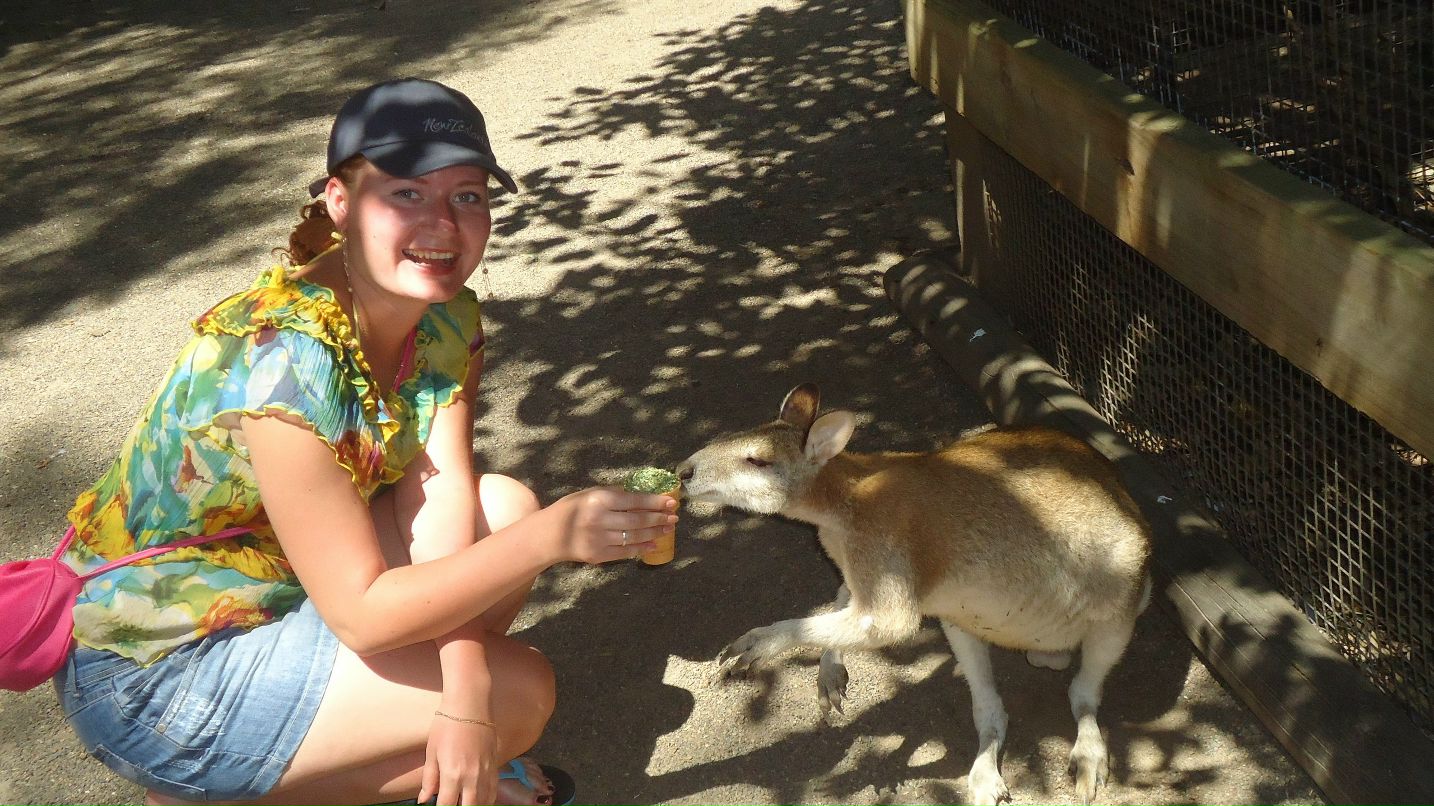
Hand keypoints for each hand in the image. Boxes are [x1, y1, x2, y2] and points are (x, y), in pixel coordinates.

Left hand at [418, 713, 498, 805]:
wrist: (470, 702)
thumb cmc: (446, 724)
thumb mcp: (432, 751)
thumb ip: (429, 778)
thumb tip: (424, 799)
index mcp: (453, 774)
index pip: (447, 805)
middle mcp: (472, 776)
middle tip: (454, 804)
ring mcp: (486, 770)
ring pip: (484, 801)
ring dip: (475, 805)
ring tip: (466, 804)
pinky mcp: (495, 763)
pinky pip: (494, 789)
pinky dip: (488, 798)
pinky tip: (482, 800)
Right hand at [539, 486, 677, 563]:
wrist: (549, 535)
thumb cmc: (572, 509)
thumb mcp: (590, 494)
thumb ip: (615, 494)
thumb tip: (645, 497)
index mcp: (598, 499)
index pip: (634, 501)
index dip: (655, 502)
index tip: (671, 502)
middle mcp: (599, 519)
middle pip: (638, 520)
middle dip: (659, 518)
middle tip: (674, 517)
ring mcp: (599, 539)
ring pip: (635, 536)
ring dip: (655, 532)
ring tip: (668, 529)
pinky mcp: (598, 555)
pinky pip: (626, 552)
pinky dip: (642, 548)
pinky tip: (654, 544)